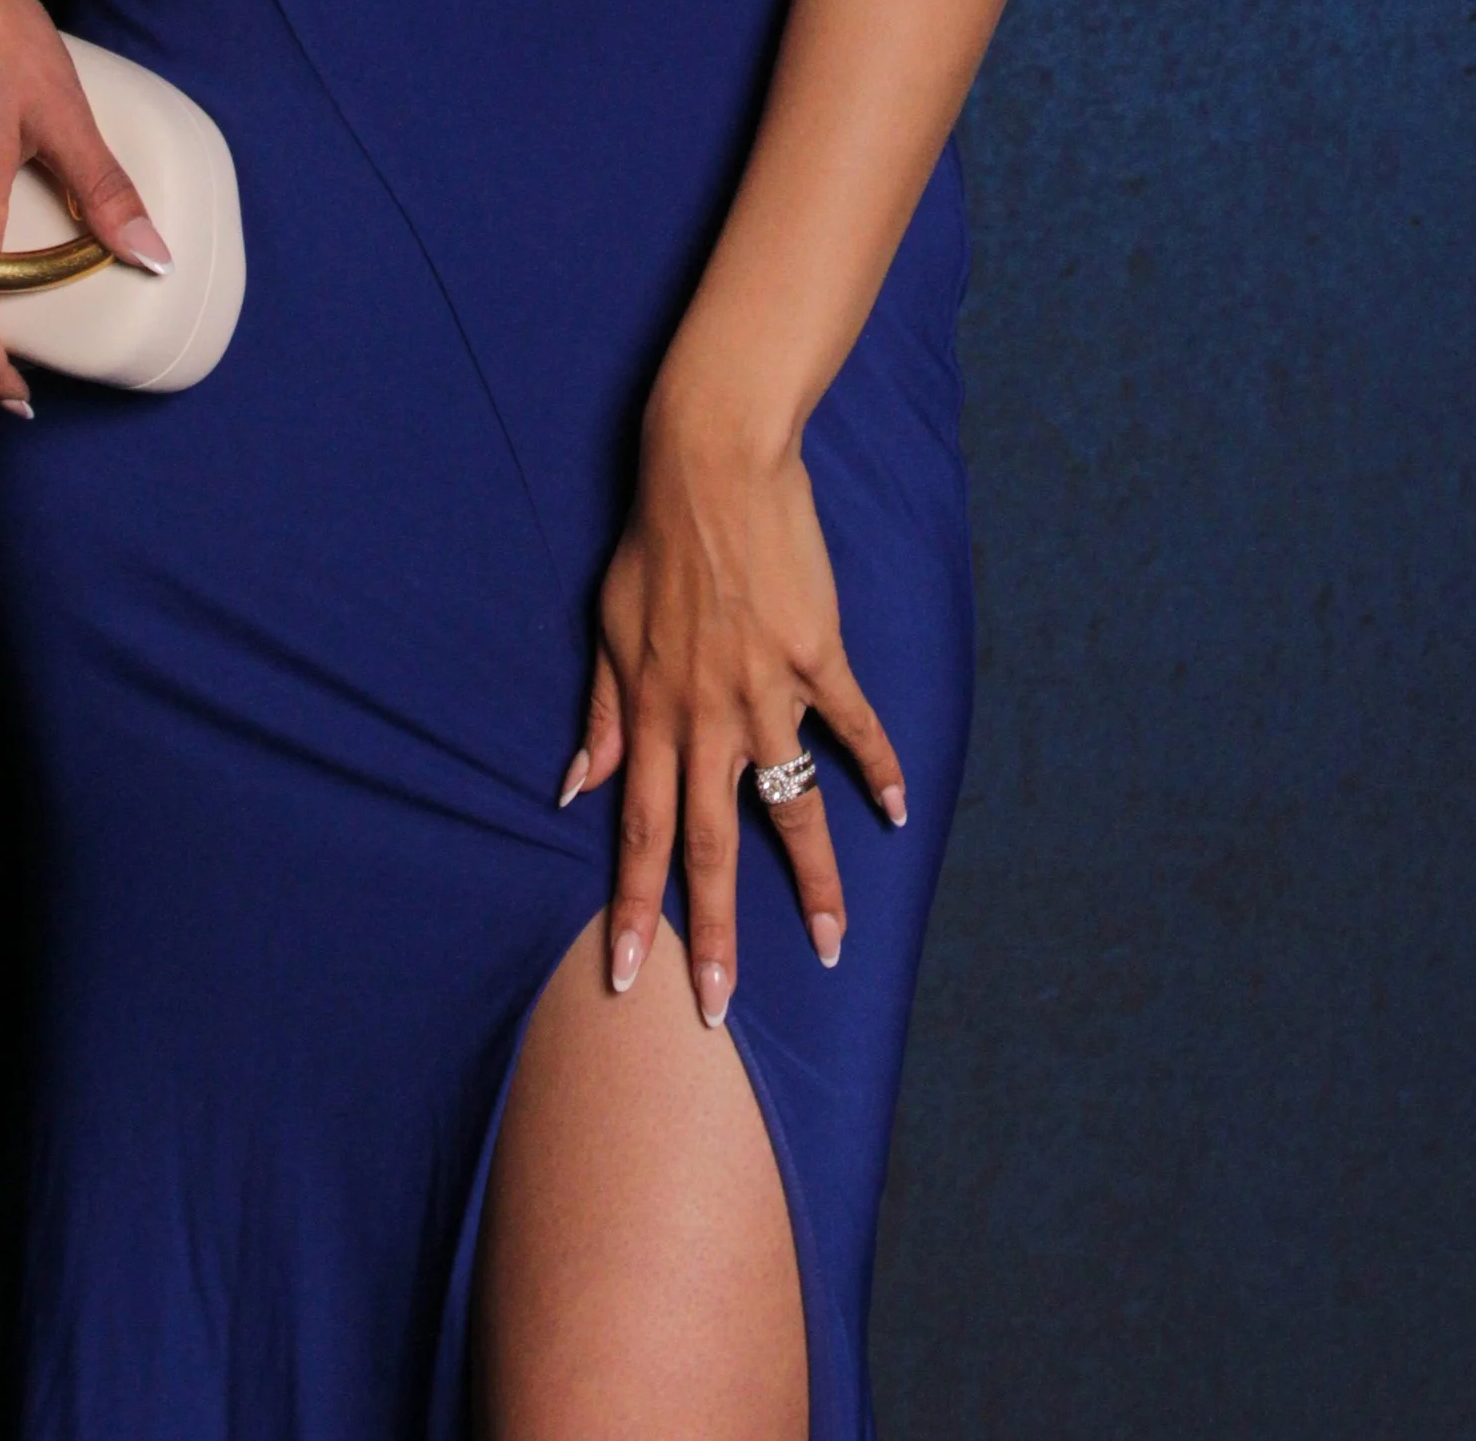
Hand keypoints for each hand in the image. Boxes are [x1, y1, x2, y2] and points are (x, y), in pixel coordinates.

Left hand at [560, 391, 906, 1027]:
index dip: (634, 910)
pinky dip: (880, 769)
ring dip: (812, 880)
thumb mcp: (605, 625)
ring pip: (791, 805)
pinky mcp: (819, 654)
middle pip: (710, 845)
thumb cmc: (650, 540)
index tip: (629, 981)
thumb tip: (576, 788)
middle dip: (713, 934)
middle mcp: (706, 716)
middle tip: (719, 1011)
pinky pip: (854, 725)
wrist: (711, 464)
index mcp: (650, 712)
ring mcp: (768, 688)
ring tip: (829, 943)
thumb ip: (600, 715)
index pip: (640, 832)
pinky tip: (898, 814)